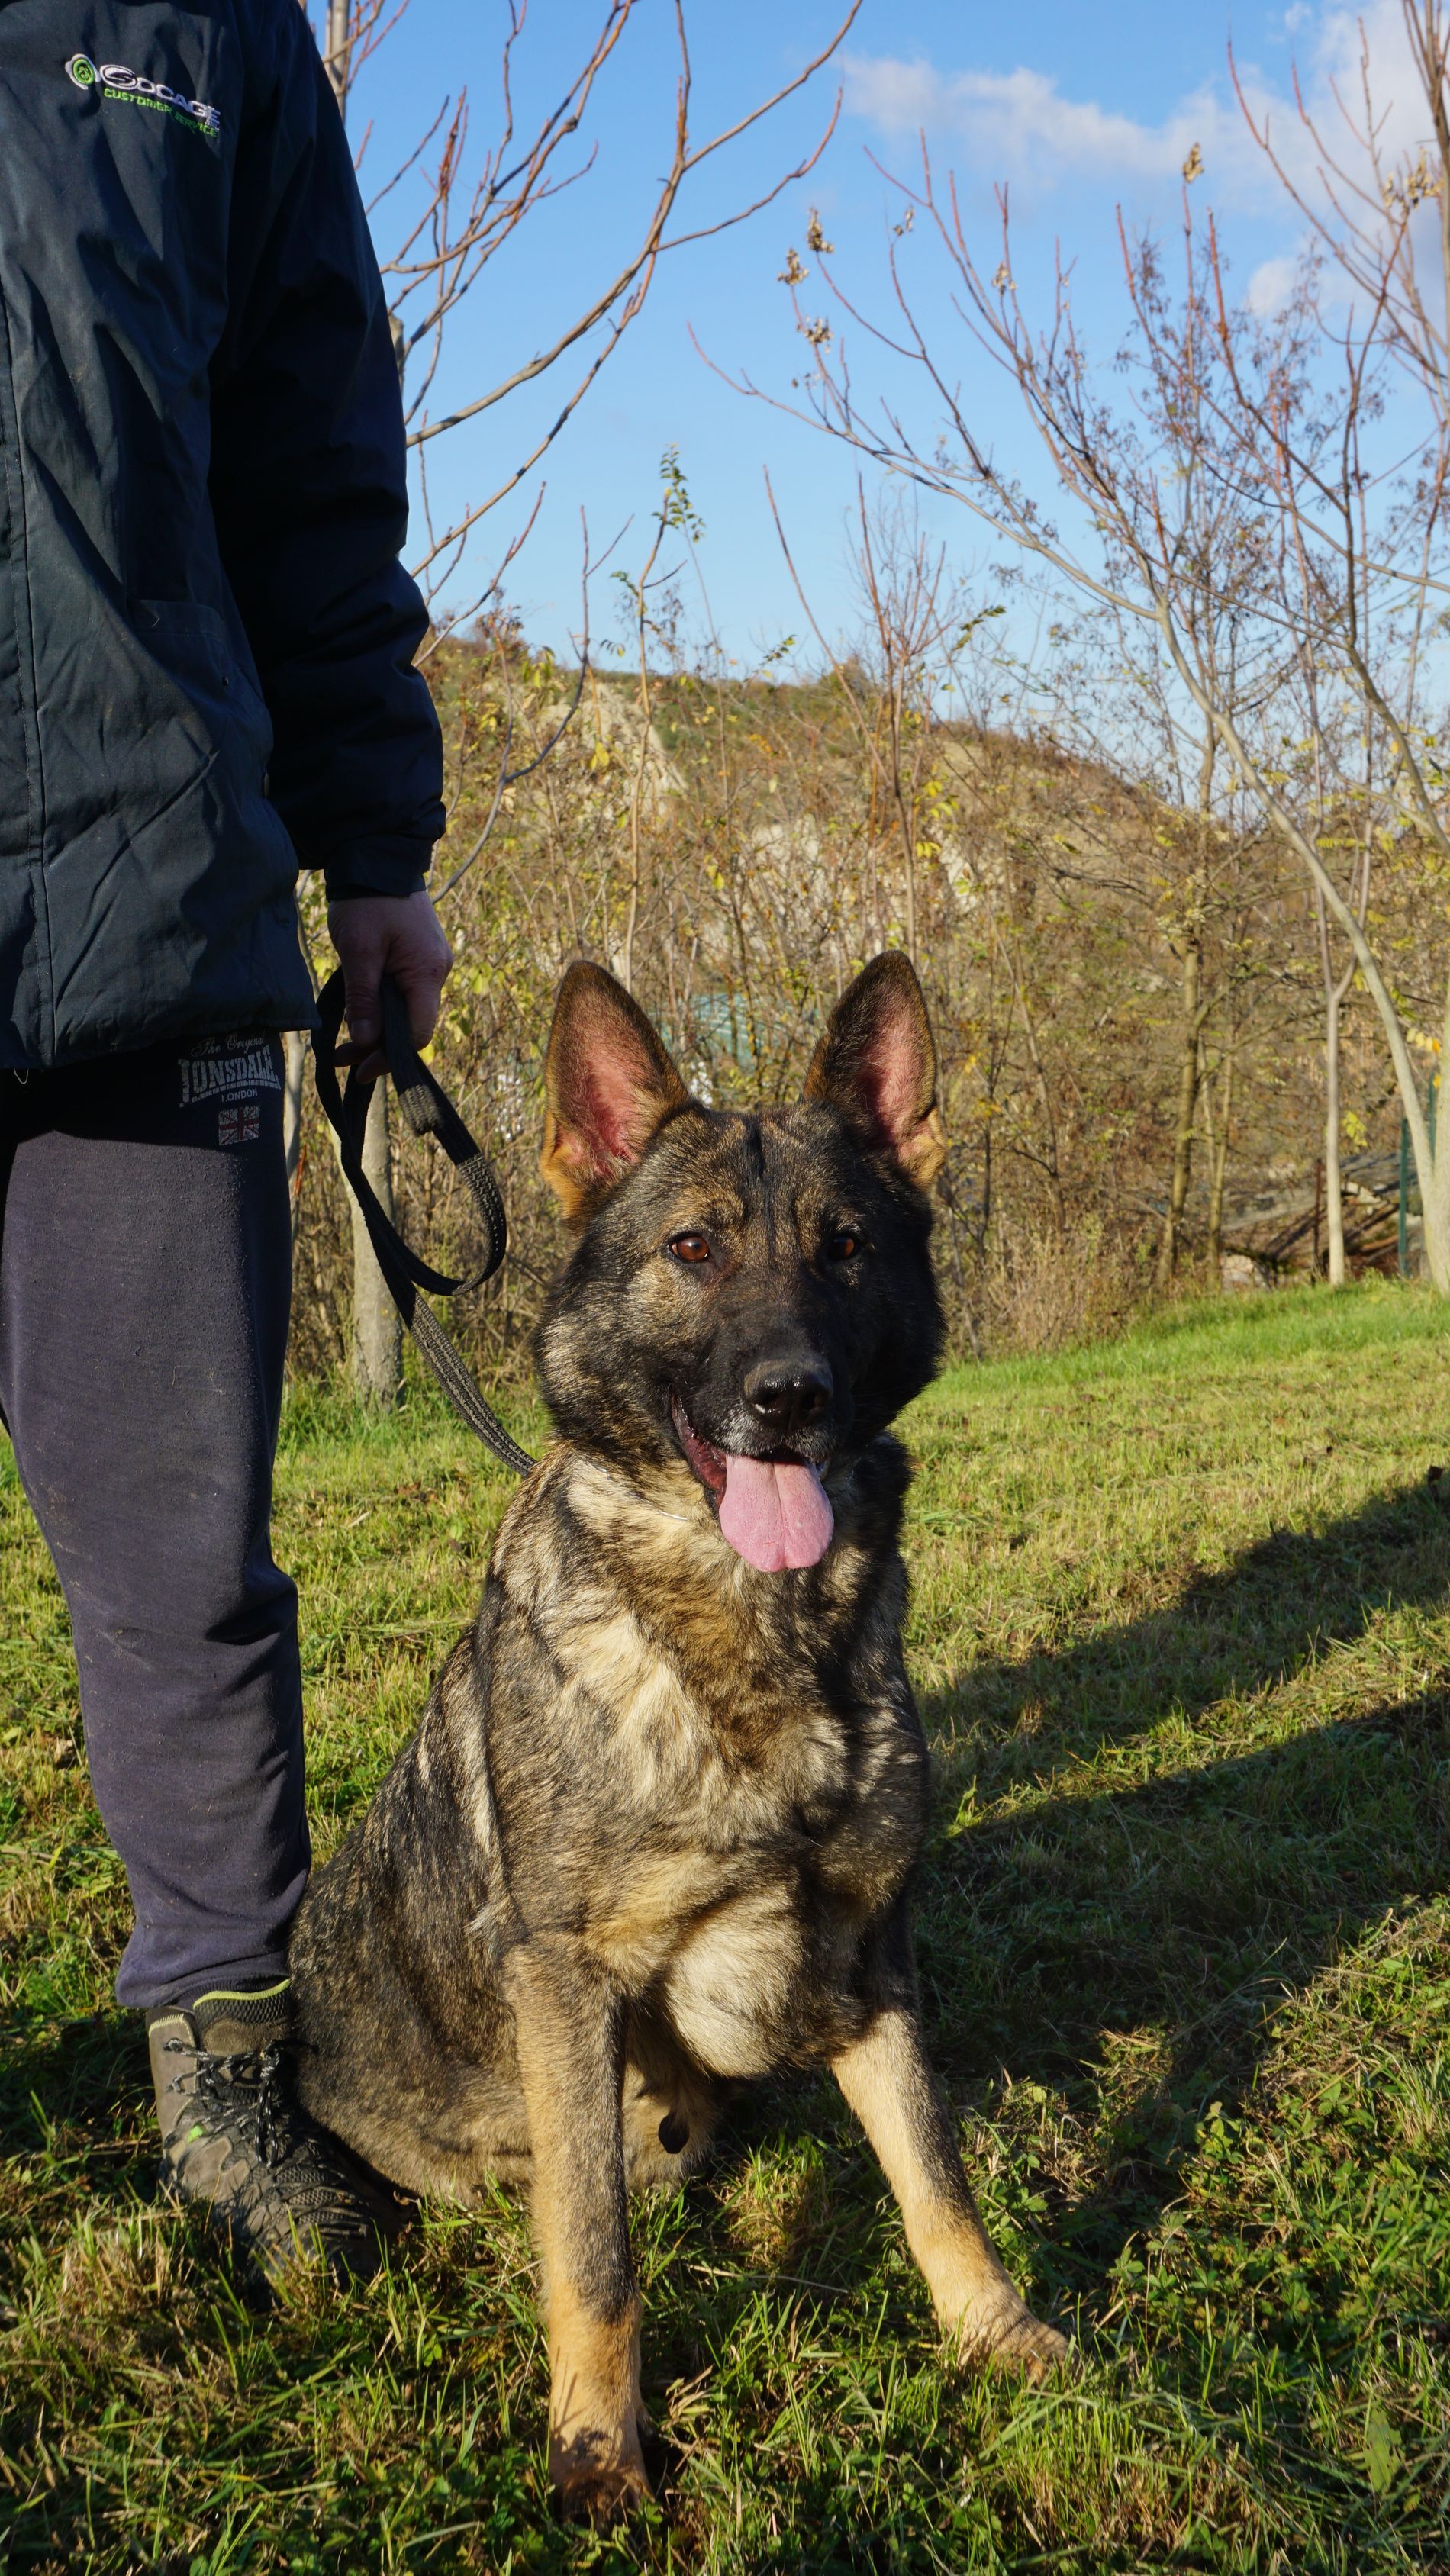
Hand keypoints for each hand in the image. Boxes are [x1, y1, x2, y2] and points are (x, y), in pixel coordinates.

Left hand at [327, 890, 451, 1080]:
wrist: (377, 856)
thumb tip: (364, 1041)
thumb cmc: (367, 901)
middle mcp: (436, 971)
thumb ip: (363, 999)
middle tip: (343, 1059)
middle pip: (412, 1026)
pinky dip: (382, 1009)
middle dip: (378, 1047)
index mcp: (427, 972)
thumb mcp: (358, 951)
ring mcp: (429, 963)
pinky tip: (360, 1016)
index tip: (360, 1069)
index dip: (390, 1056)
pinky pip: (403, 993)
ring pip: (406, 1011)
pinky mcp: (418, 956)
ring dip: (377, 1029)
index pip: (417, 1032)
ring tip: (344, 1043)